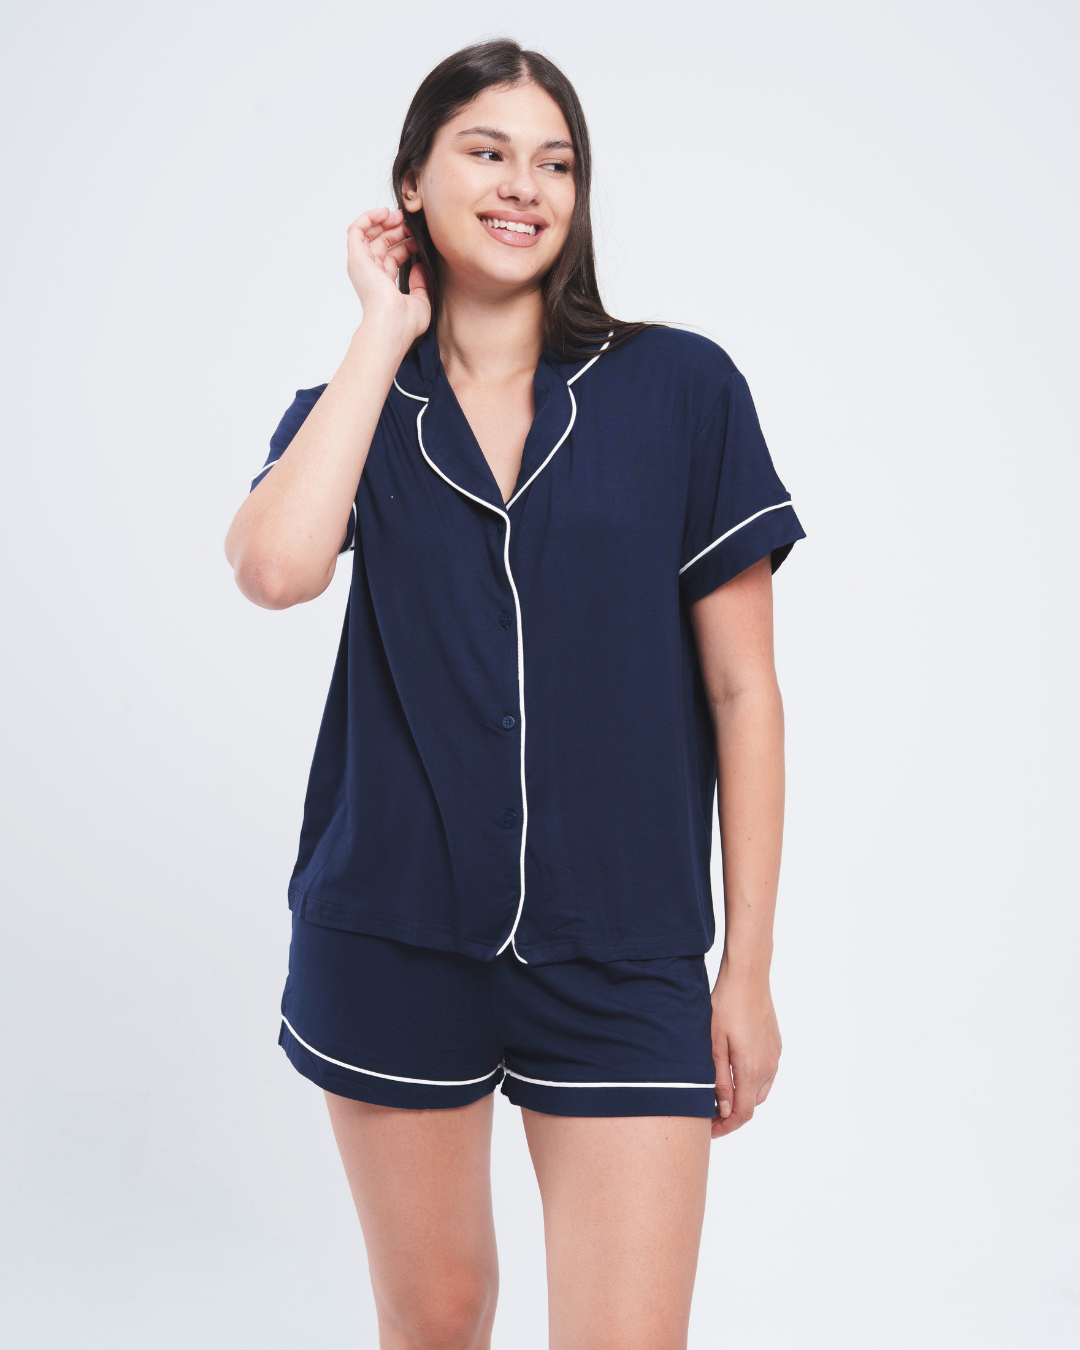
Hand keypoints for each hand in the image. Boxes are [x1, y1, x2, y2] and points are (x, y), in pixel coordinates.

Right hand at [346, 207, 429, 346]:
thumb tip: (419, 267)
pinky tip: (385, 212)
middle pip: (381, 244)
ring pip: (369, 234)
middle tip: (411, 223)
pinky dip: (369, 218)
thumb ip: (421, 284)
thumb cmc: (405, 322)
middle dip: (396, 230)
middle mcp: (370, 274)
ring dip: (384, 221)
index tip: (419, 238)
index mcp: (383, 284)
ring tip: (400, 215)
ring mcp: (362, 265)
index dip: (406, 244)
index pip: (392, 257)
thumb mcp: (421, 301)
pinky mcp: (357, 257)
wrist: (392, 324)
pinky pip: (357, 230)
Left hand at [710, 962, 781, 1138]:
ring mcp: (774, 1056)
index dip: (727, 1126)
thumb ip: (720, 1080)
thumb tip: (724, 1109)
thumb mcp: (714, 1045)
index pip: (743, 1113)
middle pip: (753, 1104)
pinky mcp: (776, 1045)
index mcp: (751, 1070)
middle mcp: (768, 1067)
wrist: (748, 977)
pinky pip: (766, 1073)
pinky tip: (735, 1070)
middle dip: (733, 1113)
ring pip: (760, 1089)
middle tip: (709, 1111)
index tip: (711, 1130)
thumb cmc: (726, 1007)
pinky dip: (751, 1081)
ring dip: (743, 1096)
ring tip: (720, 1092)